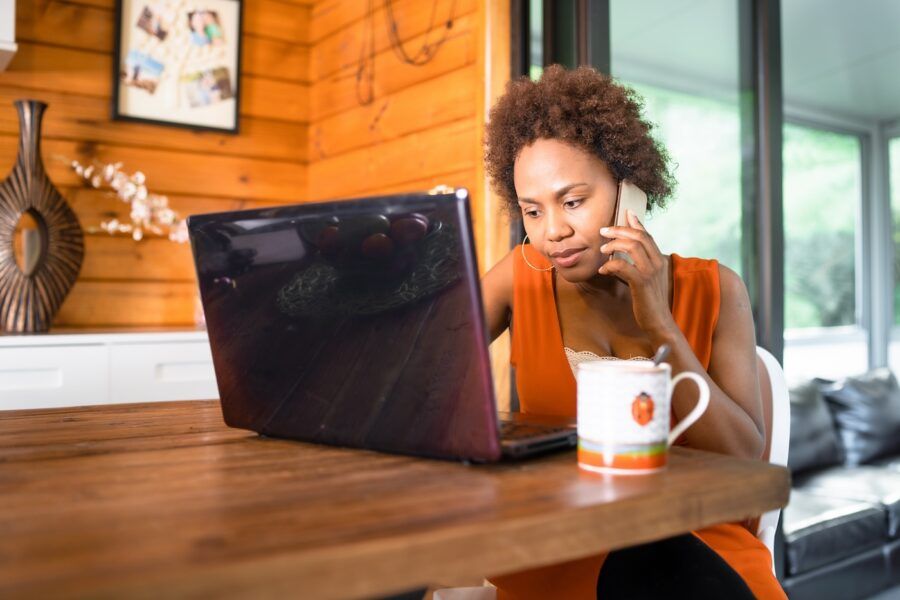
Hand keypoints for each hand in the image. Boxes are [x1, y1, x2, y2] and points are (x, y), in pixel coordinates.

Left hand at [598, 210, 677, 340]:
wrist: (659, 322)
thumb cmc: (649, 300)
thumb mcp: (644, 278)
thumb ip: (635, 263)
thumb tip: (621, 252)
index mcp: (659, 259)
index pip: (647, 235)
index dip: (636, 223)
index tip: (625, 213)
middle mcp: (657, 262)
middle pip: (639, 236)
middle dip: (620, 230)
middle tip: (603, 231)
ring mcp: (650, 272)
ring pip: (633, 247)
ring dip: (614, 244)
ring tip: (602, 249)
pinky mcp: (642, 283)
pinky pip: (624, 266)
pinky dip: (611, 265)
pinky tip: (603, 270)